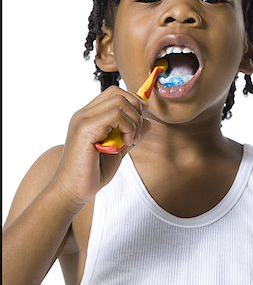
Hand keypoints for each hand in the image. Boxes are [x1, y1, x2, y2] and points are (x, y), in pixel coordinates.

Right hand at [51, 85, 147, 209]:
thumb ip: (131, 134)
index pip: (114, 93)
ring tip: (130, 141)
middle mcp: (84, 113)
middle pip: (118, 93)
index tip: (141, 120)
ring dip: (133, 121)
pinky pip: (115, 115)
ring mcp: (83, 119)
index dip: (133, 103)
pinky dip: (128, 128)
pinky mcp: (85, 129)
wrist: (72, 191)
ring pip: (119, 101)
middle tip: (135, 134)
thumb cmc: (92, 172)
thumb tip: (149, 122)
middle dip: (136, 111)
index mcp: (90, 116)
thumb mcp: (118, 150)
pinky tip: (124, 144)